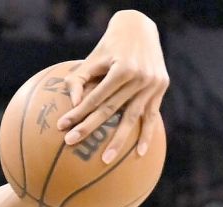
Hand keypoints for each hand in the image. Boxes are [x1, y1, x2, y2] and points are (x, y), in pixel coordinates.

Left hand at [56, 10, 168, 162]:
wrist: (139, 29)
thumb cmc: (109, 47)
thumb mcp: (92, 59)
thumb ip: (78, 80)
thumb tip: (72, 105)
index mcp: (122, 69)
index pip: (96, 97)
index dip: (78, 113)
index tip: (61, 127)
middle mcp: (140, 78)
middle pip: (111, 110)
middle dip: (89, 128)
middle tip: (71, 143)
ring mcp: (153, 85)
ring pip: (132, 118)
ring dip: (118, 141)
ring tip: (105, 160)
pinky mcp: (160, 89)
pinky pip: (151, 117)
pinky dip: (146, 136)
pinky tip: (139, 154)